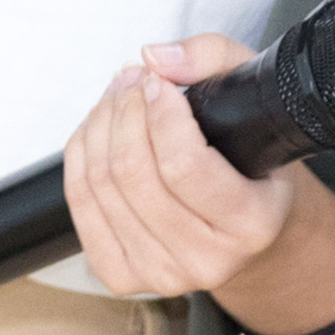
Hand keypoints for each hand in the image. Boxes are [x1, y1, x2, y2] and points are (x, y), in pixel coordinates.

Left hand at [57, 34, 294, 301]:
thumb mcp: (254, 98)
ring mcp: (162, 274)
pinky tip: (97, 132)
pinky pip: (80, 205)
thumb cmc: (251, 162)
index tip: (157, 81)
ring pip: (101, 185)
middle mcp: (208, 261)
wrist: (248, 229)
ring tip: (117, 99)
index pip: (184, 166)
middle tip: (131, 80)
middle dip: (124, 110)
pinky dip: (80, 157)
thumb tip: (155, 59)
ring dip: (99, 126)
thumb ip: (213, 59)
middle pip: (133, 173)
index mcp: (252, 225)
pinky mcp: (122, 275)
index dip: (160, 112)